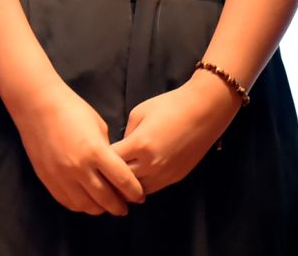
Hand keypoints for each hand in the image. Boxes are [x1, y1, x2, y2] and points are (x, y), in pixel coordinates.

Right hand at [11, 86, 146, 215]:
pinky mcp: (49, 180)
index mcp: (96, 151)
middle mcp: (79, 168)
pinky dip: (80, 206)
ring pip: (86, 205)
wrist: (38, 107)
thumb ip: (108, 150)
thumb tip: (114, 168)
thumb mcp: (99, 127)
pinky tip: (88, 202)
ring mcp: (62, 176)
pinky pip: (68, 202)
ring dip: (100, 209)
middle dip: (119, 206)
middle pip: (105, 198)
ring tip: (107, 206)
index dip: (134, 191)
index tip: (139, 197)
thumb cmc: (73, 110)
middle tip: (126, 208)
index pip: (121, 180)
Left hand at [112, 73, 239, 195]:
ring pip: (136, 191)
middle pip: (121, 182)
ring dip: (126, 186)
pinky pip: (152, 189)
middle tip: (100, 174)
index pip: (110, 162)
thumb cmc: (170, 105)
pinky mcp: (175, 178)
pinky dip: (141, 186)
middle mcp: (151, 164)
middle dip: (110, 178)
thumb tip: (121, 149)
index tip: (93, 157)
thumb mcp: (140, 112)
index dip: (100, 161)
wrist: (204, 110)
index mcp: (139, 145)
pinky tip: (135, 179)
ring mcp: (164, 174)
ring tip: (116, 180)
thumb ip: (126, 134)